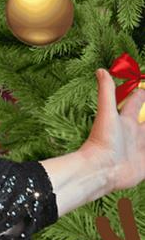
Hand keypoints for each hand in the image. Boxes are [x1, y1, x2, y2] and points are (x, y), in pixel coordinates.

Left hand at [83, 68, 144, 192]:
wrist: (100, 170)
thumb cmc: (101, 141)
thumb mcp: (106, 113)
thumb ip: (106, 92)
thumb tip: (100, 70)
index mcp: (125, 122)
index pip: (135, 103)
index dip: (141, 95)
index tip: (144, 89)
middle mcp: (133, 135)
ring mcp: (140, 150)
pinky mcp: (144, 165)